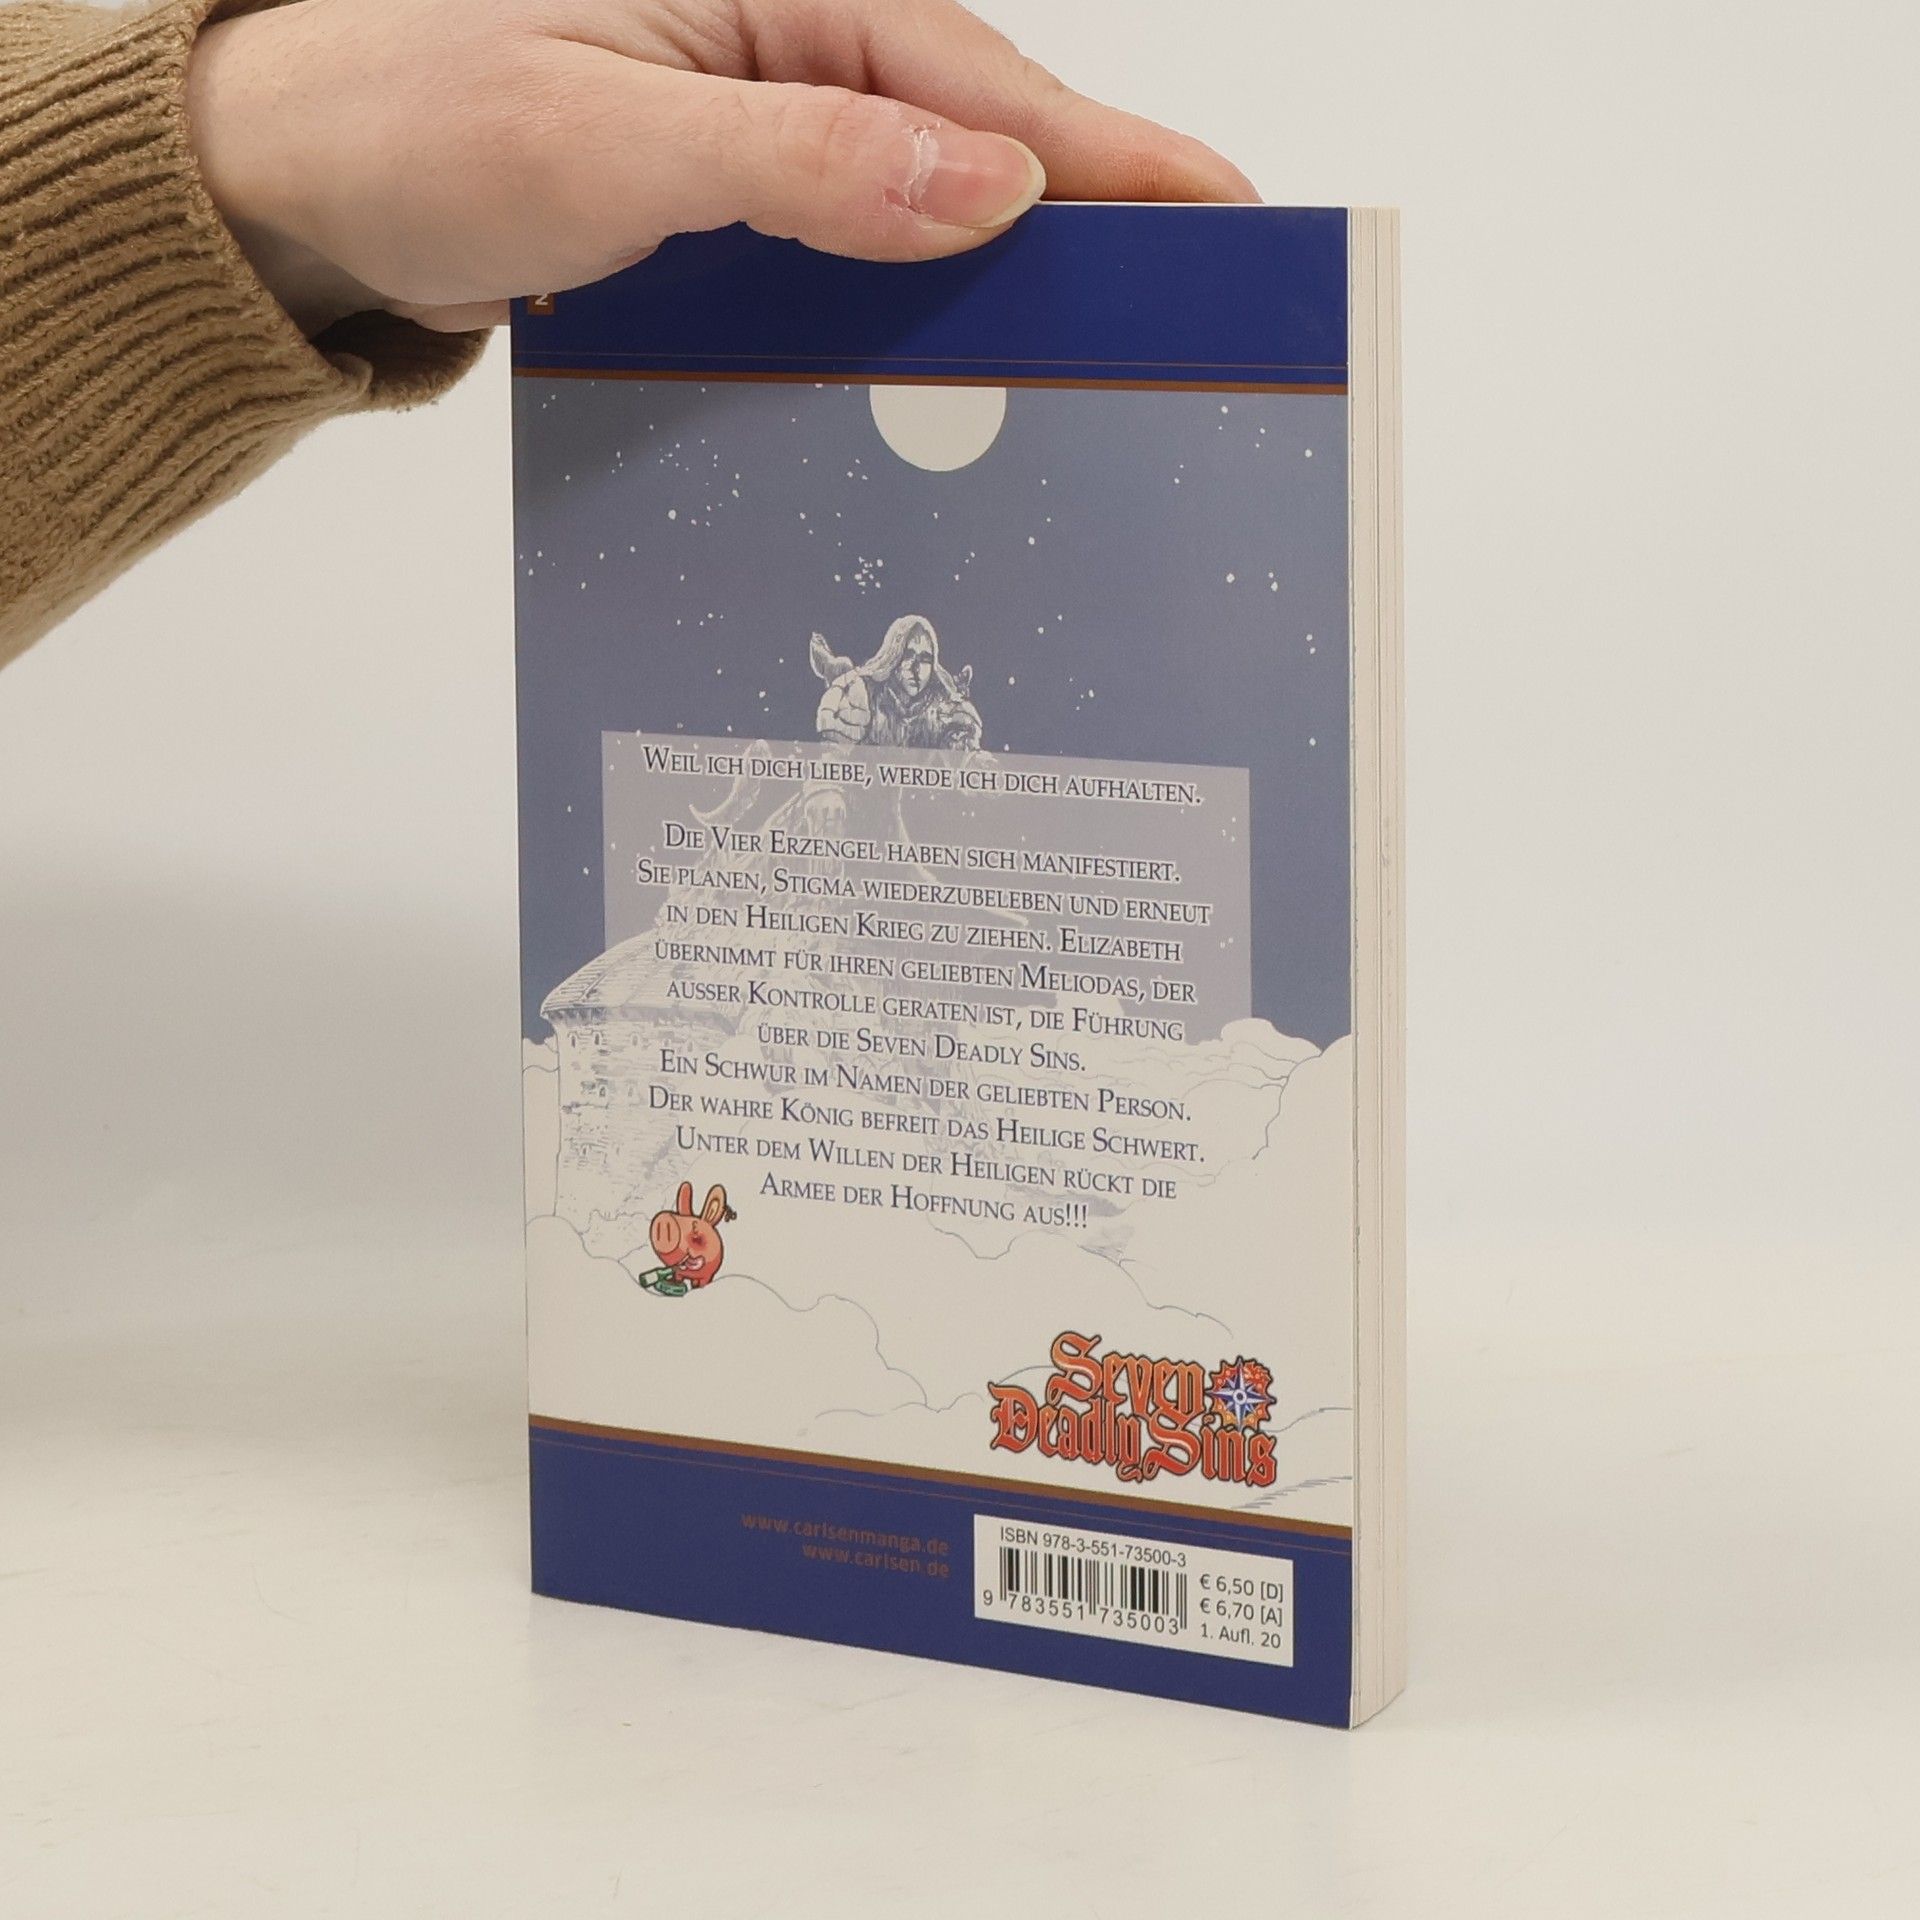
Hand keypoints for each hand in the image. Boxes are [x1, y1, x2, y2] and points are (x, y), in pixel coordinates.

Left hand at [185, 0, 1257, 336]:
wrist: (292, 188)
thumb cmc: (407, 120)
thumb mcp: (603, 139)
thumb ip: (793, 162)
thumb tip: (975, 185)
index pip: (973, 73)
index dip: (1103, 151)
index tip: (1219, 210)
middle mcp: (777, 39)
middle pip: (970, 131)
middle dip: (1077, 216)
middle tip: (1184, 304)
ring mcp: (753, 120)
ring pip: (917, 198)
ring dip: (992, 273)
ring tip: (1091, 352)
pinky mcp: (728, 194)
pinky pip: (848, 245)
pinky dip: (900, 303)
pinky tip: (940, 360)